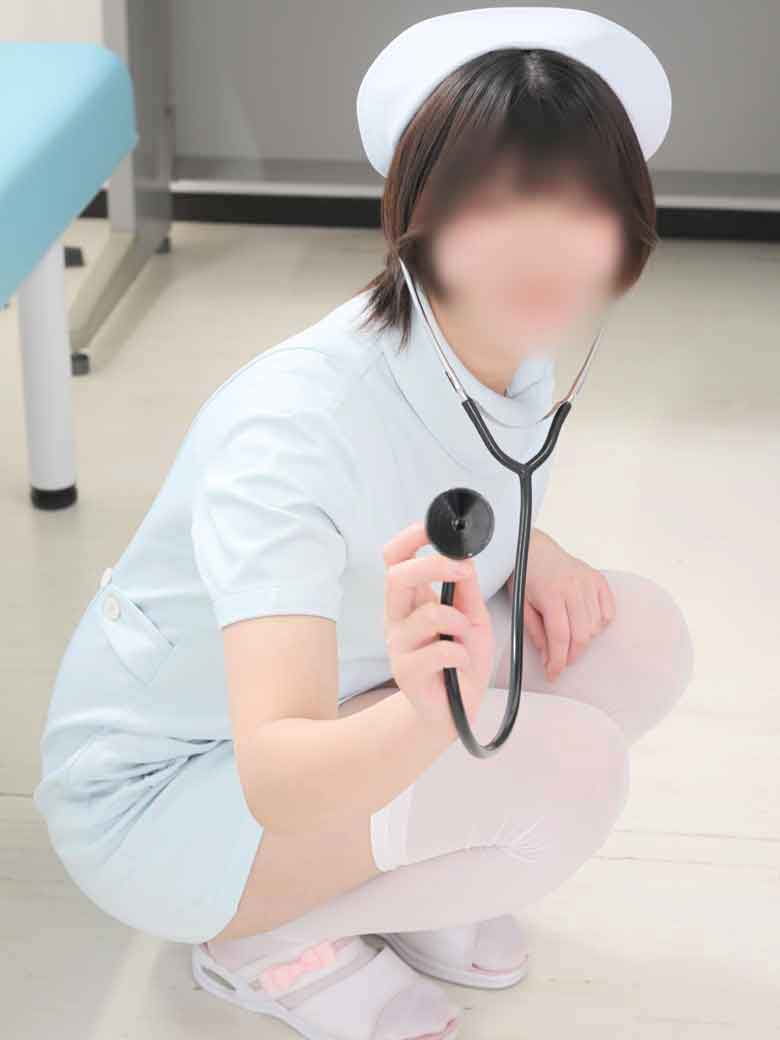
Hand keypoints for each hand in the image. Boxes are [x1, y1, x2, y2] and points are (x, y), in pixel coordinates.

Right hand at [383, 520, 495, 731]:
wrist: (455, 712)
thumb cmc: (460, 663)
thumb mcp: (473, 619)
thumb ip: (467, 590)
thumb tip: (464, 558)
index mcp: (410, 600)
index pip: (395, 559)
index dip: (409, 538)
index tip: (433, 530)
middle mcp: (397, 619)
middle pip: (397, 576)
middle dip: (433, 566)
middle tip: (462, 571)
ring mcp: (398, 646)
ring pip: (427, 615)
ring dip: (459, 622)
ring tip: (465, 638)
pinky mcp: (406, 673)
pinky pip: (439, 652)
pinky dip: (461, 655)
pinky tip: (461, 665)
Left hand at [509, 530, 615, 681]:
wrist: (532, 547)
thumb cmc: (523, 574)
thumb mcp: (521, 605)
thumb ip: (536, 632)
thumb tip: (548, 657)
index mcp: (551, 594)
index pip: (560, 638)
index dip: (558, 661)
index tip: (553, 673)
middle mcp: (574, 588)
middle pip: (582, 635)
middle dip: (572, 654)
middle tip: (561, 659)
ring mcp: (588, 583)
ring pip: (596, 626)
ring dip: (584, 640)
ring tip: (569, 638)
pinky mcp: (598, 580)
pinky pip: (608, 611)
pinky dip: (600, 623)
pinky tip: (585, 622)